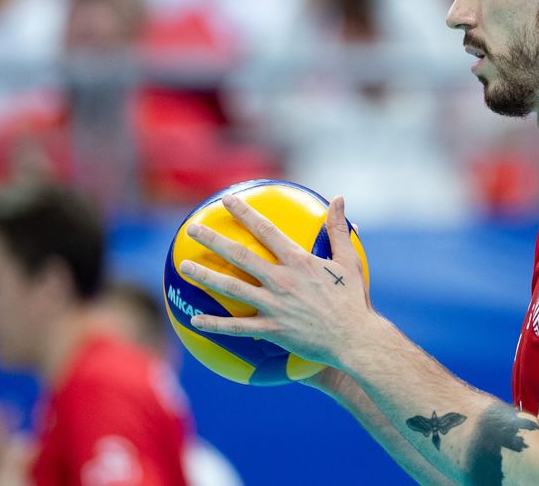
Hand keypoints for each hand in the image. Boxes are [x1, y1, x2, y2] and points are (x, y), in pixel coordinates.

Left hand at [179, 194, 373, 368]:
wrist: (355, 339)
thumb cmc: (353, 300)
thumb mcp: (350, 260)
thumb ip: (339, 229)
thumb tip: (339, 199)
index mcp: (298, 261)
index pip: (265, 231)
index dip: (244, 213)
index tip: (226, 200)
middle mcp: (281, 280)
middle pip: (240, 256)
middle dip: (213, 240)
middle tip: (192, 229)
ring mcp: (274, 306)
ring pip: (231, 288)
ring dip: (205, 276)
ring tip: (184, 267)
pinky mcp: (272, 330)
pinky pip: (237, 327)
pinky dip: (215, 324)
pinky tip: (194, 320)